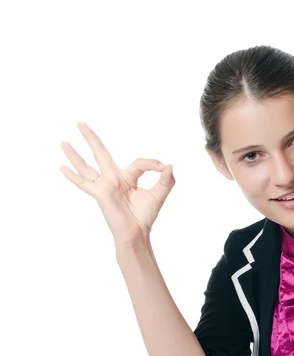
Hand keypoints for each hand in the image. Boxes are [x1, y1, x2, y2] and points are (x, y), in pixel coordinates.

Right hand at [59, 122, 175, 246]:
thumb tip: (169, 166)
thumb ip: (167, 180)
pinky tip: (61, 168)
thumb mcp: (159, 194)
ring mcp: (105, 186)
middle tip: (80, 123)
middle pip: (100, 153)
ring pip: (87, 166)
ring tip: (64, 142)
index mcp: (128, 177)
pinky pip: (84, 183)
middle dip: (91, 139)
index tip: (163, 168)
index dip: (152, 163)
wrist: (137, 232)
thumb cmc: (145, 216)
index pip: (139, 163)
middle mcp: (114, 179)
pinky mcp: (100, 194)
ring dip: (74, 155)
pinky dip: (72, 176)